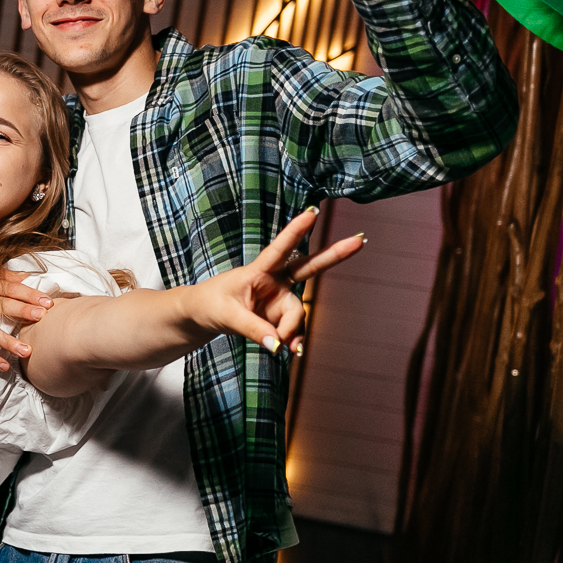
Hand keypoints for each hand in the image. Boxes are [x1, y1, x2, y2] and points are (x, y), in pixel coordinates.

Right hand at [0, 270, 52, 372]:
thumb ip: (6, 276)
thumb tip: (27, 276)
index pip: (10, 289)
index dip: (29, 294)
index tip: (47, 301)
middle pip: (2, 306)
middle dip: (23, 310)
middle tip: (41, 316)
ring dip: (8, 341)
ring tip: (26, 351)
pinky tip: (4, 365)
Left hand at [183, 207, 365, 355]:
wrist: (202, 316)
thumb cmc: (210, 304)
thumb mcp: (226, 316)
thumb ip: (253, 329)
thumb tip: (278, 345)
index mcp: (258, 270)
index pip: (279, 249)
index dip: (296, 232)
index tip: (312, 212)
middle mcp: (275, 281)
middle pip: (309, 267)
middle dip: (334, 255)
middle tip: (360, 240)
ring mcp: (280, 299)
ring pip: (297, 314)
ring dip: (292, 331)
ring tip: (284, 348)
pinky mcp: (279, 316)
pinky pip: (293, 330)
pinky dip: (292, 340)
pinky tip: (291, 350)